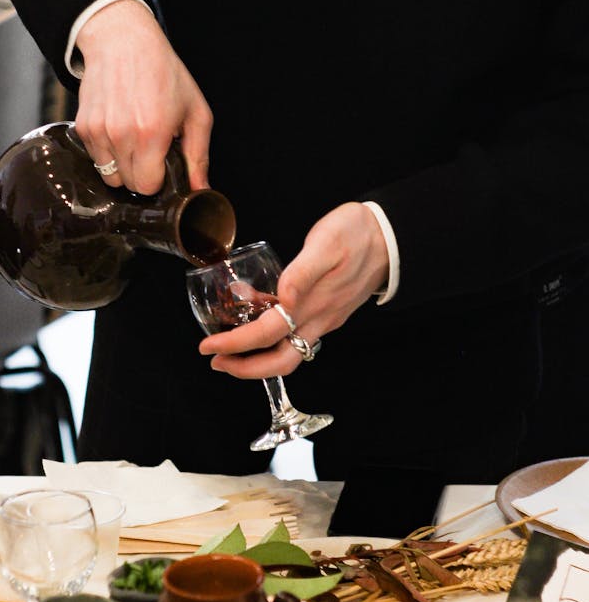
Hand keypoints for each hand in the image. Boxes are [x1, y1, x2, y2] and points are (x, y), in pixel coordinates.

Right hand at [74, 0, 212, 193]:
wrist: (123, 41)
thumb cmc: (163, 72)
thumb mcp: (195, 111)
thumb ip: (199, 154)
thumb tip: (201, 188)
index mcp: (152, 133)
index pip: (148, 186)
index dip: (158, 179)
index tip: (163, 164)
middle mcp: (122, 135)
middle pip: (128, 184)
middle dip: (142, 173)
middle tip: (151, 150)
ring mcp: (99, 131)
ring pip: (109, 175)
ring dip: (123, 165)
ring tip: (134, 139)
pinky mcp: (84, 127)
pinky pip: (95, 158)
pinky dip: (107, 151)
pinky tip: (119, 129)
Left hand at [199, 202, 389, 376]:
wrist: (392, 237)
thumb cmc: (357, 233)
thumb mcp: (326, 242)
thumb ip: (302, 272)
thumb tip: (282, 296)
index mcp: (313, 303)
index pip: (267, 335)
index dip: (235, 345)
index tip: (208, 346)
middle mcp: (319, 319)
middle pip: (280, 361)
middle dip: (244, 368)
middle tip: (215, 360)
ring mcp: (325, 319)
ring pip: (288, 354)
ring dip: (256, 360)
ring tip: (229, 352)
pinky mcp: (328, 313)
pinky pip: (297, 337)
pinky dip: (272, 340)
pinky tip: (255, 324)